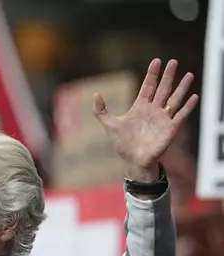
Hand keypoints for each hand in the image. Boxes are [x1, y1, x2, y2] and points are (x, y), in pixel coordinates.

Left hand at [92, 58, 198, 181]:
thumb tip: (95, 94)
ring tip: (189, 74)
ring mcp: (162, 118)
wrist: (132, 160)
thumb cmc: (122, 143)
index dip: (152, 74)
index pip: (148, 86)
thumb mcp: (109, 124)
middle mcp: (153, 110)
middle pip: (163, 89)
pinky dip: (188, 107)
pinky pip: (180, 115)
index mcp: (140, 106)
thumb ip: (101, 110)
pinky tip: (194, 97)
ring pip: (174, 99)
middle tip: (174, 61)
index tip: (157, 61)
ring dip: (182, 87)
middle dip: (168, 76)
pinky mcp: (170, 129)